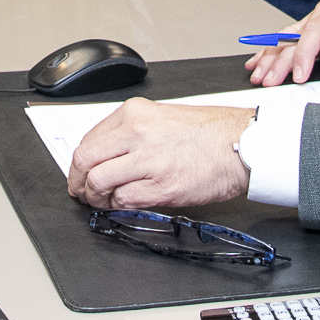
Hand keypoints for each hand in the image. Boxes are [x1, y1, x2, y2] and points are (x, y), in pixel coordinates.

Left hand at [67, 102, 253, 210]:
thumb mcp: (162, 117)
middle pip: (84, 160)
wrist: (242, 145)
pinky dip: (117, 207)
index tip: (81, 171)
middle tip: (81, 191)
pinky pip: (122, 201)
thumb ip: (131, 133)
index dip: (80, 162)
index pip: (89, 139)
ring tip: (101, 202)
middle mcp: (136, 133)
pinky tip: (123, 205)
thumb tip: (107, 155)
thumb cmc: (210, 133)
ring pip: (97, 182)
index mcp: (135, 113)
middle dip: (78, 181)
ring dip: (94, 197)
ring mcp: (147, 160)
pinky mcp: (160, 186)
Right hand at [243, 0, 319, 94]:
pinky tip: (258, 62)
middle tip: (270, 81)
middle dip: (280, 61)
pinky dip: (271, 52)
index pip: (317, 31)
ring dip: (270, 57)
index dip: (304, 53)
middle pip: (296, 37)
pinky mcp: (309, 30)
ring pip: (286, 38)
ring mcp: (315, 20)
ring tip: (258, 75)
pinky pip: (286, 40)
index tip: (299, 76)